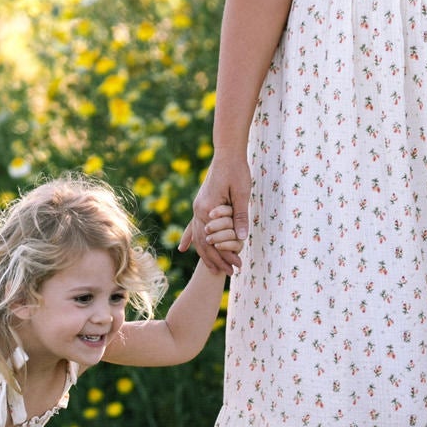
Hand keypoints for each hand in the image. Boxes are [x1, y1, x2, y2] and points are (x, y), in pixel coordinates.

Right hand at [180, 158, 250, 273]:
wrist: (227, 153)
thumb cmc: (236, 171)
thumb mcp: (242, 194)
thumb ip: (239, 216)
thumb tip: (241, 238)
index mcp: (207, 209)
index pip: (214, 241)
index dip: (225, 256)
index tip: (237, 267)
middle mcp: (198, 211)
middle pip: (204, 243)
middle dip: (217, 260)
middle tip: (230, 273)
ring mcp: (198, 207)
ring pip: (198, 237)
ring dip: (207, 254)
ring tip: (215, 269)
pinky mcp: (201, 204)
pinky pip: (192, 226)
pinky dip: (189, 238)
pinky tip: (184, 248)